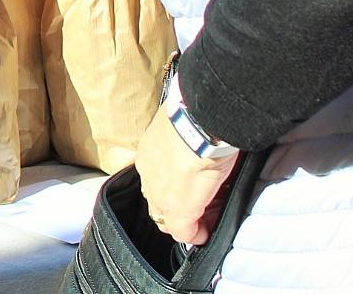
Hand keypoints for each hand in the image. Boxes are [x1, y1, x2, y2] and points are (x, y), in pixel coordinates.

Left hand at [134, 105, 238, 245]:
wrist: (197, 123)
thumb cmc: (193, 117)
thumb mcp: (180, 128)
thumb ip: (181, 141)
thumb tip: (198, 139)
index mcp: (149, 153)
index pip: (154, 179)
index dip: (168, 189)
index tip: (184, 191)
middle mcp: (149, 174)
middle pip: (155, 201)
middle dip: (170, 208)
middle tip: (192, 211)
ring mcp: (161, 194)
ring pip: (165, 217)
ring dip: (181, 220)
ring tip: (199, 223)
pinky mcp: (179, 208)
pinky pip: (183, 230)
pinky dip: (194, 234)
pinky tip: (203, 235)